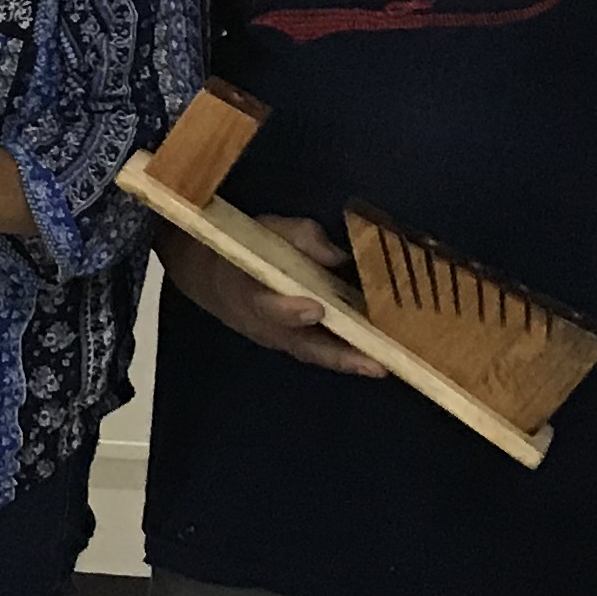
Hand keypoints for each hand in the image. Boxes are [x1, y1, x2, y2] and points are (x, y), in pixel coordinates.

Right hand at [161, 215, 385, 378]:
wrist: (213, 279)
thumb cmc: (245, 250)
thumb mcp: (266, 229)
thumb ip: (300, 237)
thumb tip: (337, 256)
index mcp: (248, 290)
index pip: (265, 304)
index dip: (288, 310)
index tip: (315, 309)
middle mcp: (263, 323)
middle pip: (300, 343)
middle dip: (336, 353)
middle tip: (371, 361)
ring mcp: (279, 339)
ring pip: (314, 354)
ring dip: (349, 362)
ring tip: (383, 366)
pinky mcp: (293, 344)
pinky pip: (321, 353)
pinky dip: (349, 358)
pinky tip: (379, 359)